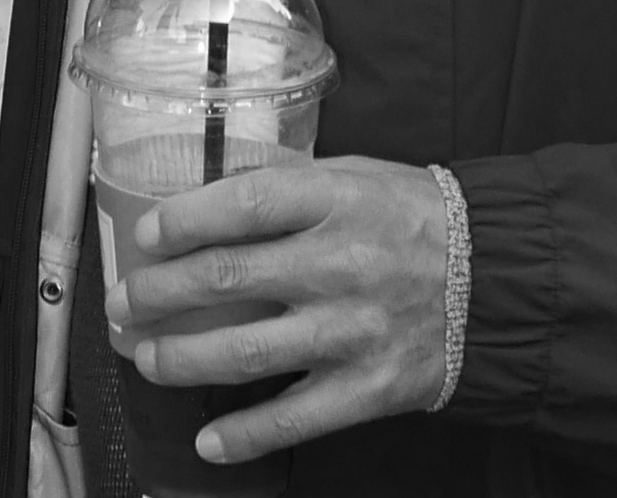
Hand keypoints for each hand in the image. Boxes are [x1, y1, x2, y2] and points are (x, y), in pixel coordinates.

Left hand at [109, 156, 452, 463]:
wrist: (493, 280)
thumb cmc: (413, 218)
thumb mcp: (353, 176)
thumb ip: (289, 190)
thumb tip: (208, 206)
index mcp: (335, 199)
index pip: (244, 204)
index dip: (184, 220)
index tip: (144, 235)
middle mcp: (339, 263)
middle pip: (230, 277)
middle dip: (162, 292)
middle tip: (123, 301)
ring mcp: (352, 331)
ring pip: (248, 351)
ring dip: (185, 358)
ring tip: (147, 357)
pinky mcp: (369, 388)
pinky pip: (295, 418)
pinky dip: (246, 434)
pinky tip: (206, 440)